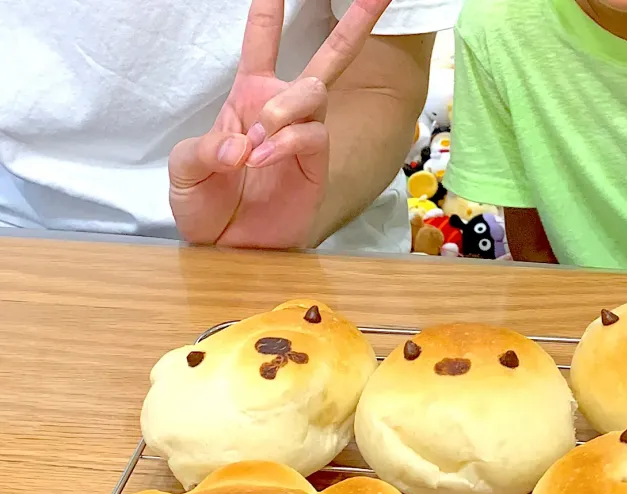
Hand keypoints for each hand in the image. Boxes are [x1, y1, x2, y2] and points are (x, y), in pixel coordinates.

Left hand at [169, 0, 390, 247]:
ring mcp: (303, 138)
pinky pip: (312, 137)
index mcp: (249, 95)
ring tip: (259, 135)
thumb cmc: (206, 206)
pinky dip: (286, 141)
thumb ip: (202, 151)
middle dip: (355, 24)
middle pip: (327, 58)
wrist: (225, 250)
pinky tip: (263, 154)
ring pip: (314, 93)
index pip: (262, 39)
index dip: (270, 7)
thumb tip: (240, 146)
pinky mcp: (315, 167)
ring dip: (286, 106)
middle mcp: (283, 109)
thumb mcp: (184, 172)